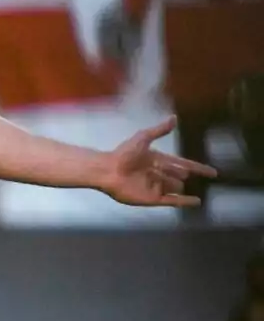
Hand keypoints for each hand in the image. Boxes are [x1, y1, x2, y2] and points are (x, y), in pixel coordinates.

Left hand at [101, 116, 217, 207]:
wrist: (108, 170)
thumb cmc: (123, 154)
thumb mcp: (143, 138)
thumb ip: (159, 130)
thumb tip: (174, 118)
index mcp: (157, 160)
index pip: (182, 164)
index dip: (197, 167)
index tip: (212, 172)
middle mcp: (158, 174)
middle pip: (177, 175)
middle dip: (181, 174)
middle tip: (181, 173)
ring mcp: (155, 187)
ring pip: (174, 187)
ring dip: (176, 184)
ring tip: (168, 181)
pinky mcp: (151, 198)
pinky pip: (172, 201)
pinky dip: (184, 202)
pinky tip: (197, 202)